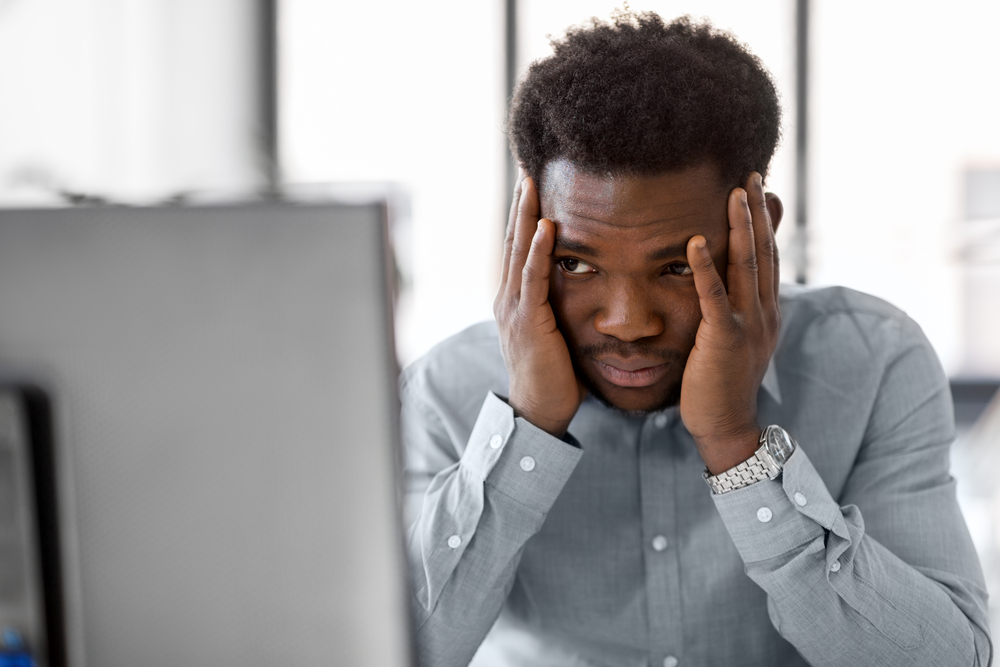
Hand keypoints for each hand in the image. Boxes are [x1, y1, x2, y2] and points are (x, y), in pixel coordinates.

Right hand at [494, 176, 586, 436]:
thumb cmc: (552, 375)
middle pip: (513, 241)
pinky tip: (545, 226)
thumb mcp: (552, 333)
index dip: (523, 216)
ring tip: (530, 183)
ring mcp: (514, 308)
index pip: (518, 249)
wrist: (538, 410)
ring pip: (519, 252)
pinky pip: (533, 278)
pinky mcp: (528, 320)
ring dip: (526, 216)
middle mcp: (508, 298)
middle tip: (527, 168)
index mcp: (514, 300)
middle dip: (520, 205)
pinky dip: (538, 250)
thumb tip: (576, 289)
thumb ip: (556, 308)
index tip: (531, 185)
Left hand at [681, 172, 780, 474]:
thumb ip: (734, 305)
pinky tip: (693, 242)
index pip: (767, 256)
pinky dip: (705, 268)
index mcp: (765, 310)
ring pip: (747, 266)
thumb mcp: (735, 337)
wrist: (726, 425)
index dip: (764, 220)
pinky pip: (715, 298)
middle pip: (763, 252)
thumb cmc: (721, 381)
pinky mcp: (724, 340)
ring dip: (741, 227)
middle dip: (757, 211)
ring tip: (735, 193)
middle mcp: (764, 312)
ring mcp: (748, 325)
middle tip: (751, 174)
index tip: (757, 186)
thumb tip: (730, 280)